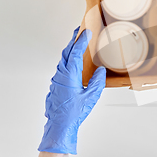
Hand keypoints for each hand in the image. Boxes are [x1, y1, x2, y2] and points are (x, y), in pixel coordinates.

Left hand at [38, 27, 105, 153]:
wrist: (59, 126)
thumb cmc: (74, 113)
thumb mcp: (91, 96)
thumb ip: (97, 81)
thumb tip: (101, 71)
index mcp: (69, 75)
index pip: (75, 52)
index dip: (81, 40)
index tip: (86, 31)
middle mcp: (60, 75)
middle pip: (66, 52)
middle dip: (73, 40)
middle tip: (79, 30)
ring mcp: (56, 80)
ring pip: (63, 60)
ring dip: (70, 49)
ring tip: (76, 43)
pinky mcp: (55, 85)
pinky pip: (61, 67)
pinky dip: (67, 60)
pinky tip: (72, 62)